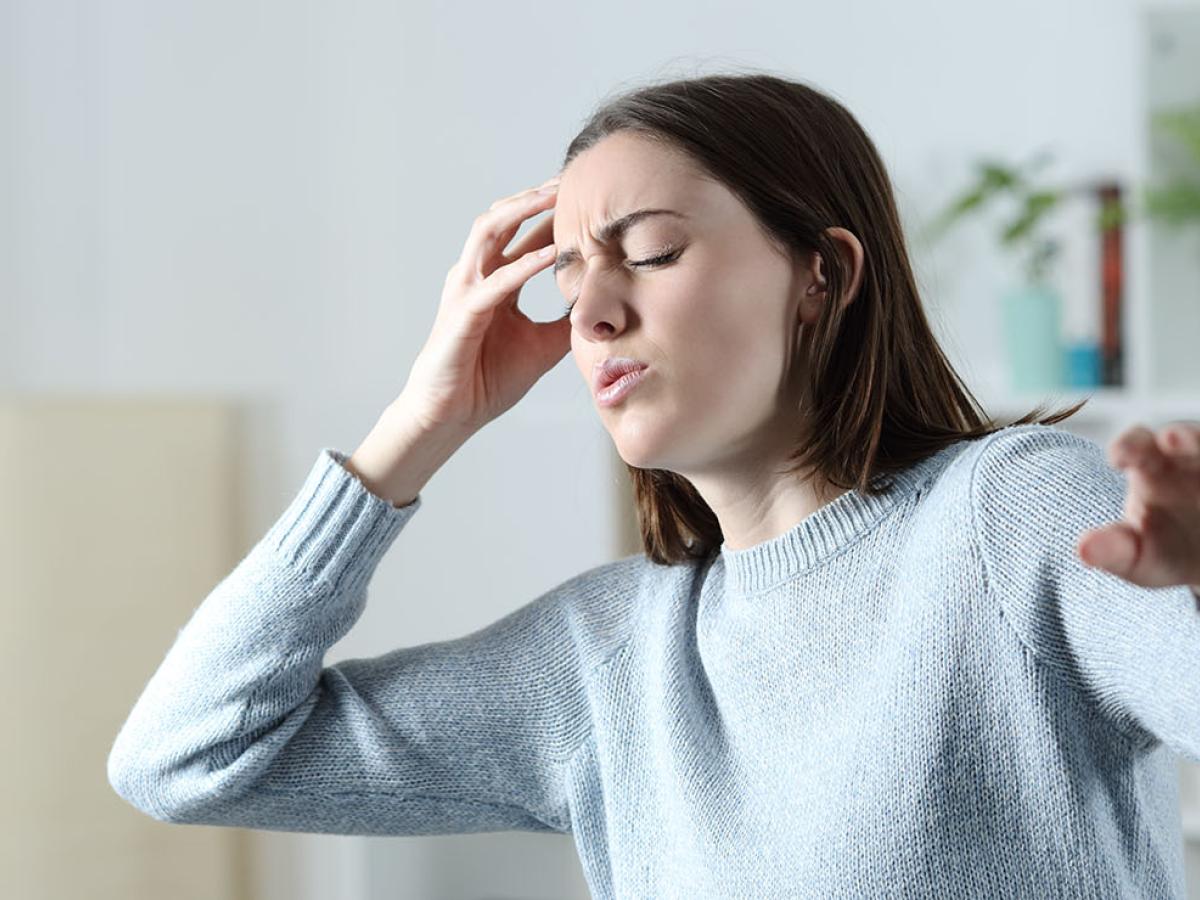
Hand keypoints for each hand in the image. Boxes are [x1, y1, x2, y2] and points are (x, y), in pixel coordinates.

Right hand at [400, 174, 567, 433]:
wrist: (450, 416)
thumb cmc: (487, 380)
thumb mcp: (543, 347)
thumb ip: (567, 323)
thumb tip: (604, 311)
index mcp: (495, 282)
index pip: (523, 235)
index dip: (551, 214)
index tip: (587, 197)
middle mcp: (476, 277)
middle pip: (502, 218)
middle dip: (535, 196)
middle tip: (571, 178)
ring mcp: (465, 291)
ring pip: (488, 232)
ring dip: (522, 211)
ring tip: (554, 196)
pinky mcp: (462, 315)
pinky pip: (494, 282)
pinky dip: (522, 265)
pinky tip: (550, 254)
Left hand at [1076, 421, 1199, 598]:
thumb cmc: (1165, 550)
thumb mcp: (1139, 557)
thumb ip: (1113, 550)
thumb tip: (1081, 549)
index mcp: (1151, 466)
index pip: (1136, 445)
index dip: (1129, 445)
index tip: (1120, 458)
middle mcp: (1190, 458)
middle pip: (1188, 436)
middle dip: (1185, 437)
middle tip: (1175, 441)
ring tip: (1189, 449)